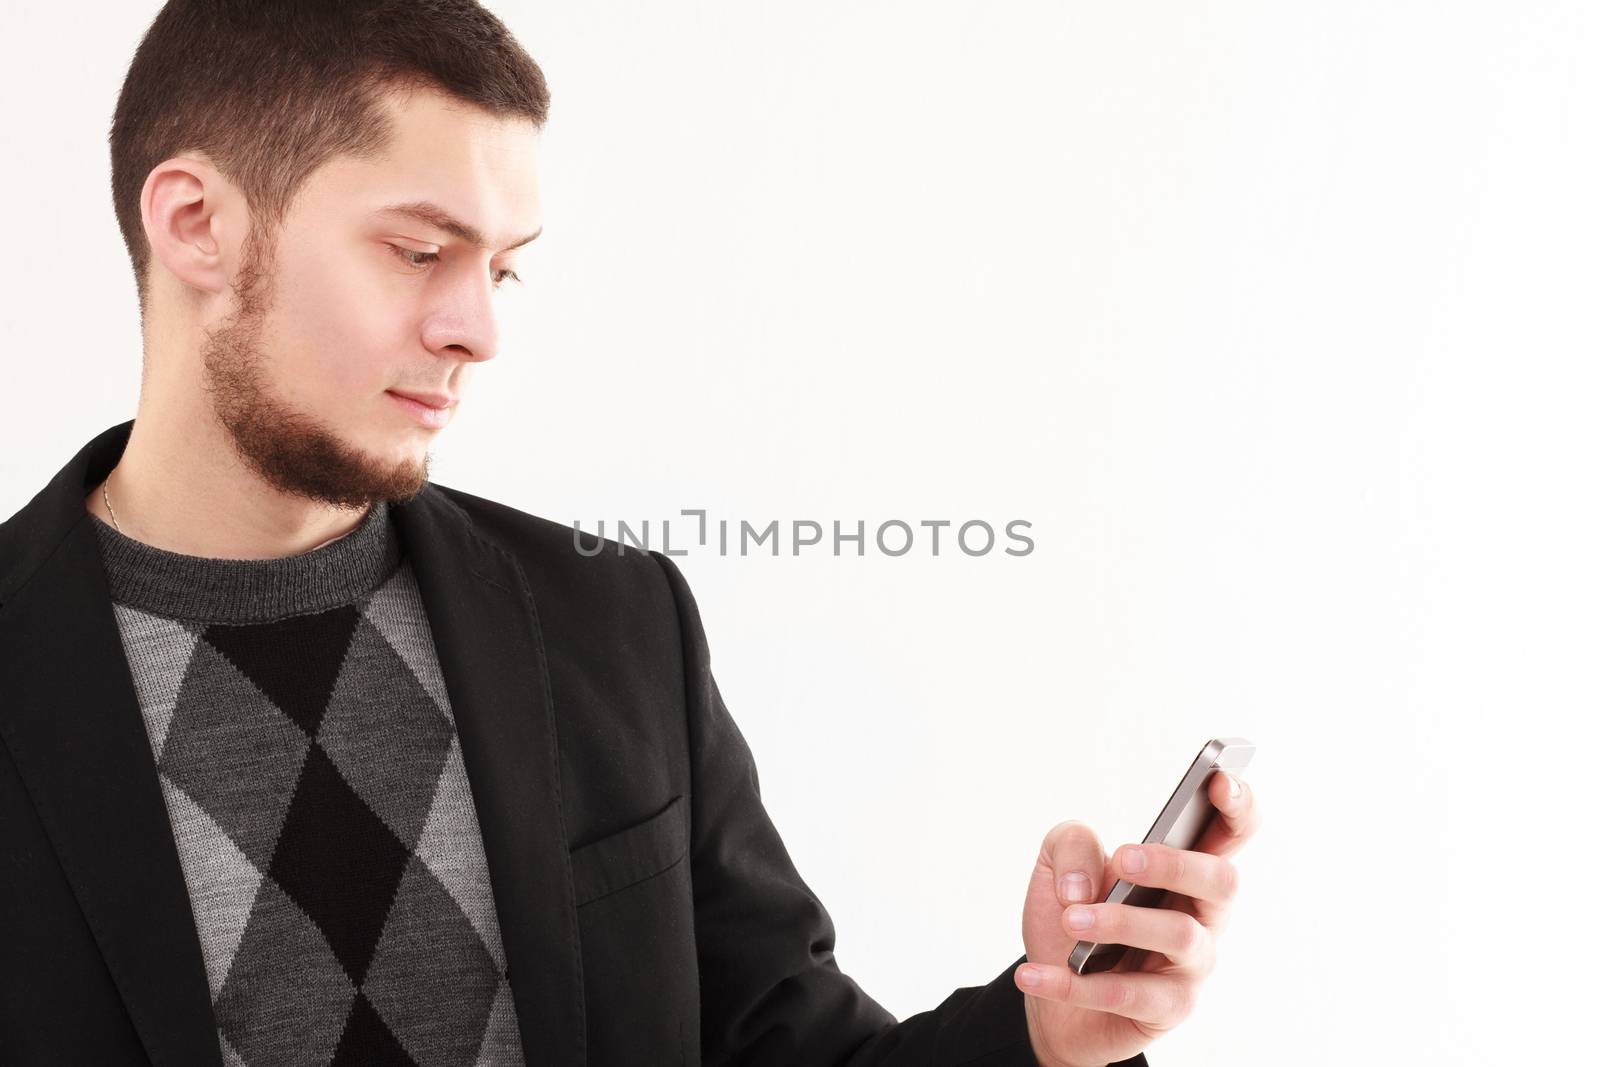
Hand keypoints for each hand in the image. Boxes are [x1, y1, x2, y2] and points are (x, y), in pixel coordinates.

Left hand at [1014, 770, 1259, 1066]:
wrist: (1051, 994)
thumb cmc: (1073, 916)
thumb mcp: (1057, 865)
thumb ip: (1071, 846)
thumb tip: (1086, 885)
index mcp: (1186, 868)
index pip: (1234, 830)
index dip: (1237, 804)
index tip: (1216, 780)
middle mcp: (1202, 913)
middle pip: (1221, 880)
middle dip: (1174, 864)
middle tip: (1124, 858)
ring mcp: (1192, 965)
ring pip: (1181, 936)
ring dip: (1121, 922)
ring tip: (1070, 919)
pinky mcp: (1168, 1009)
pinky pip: (1128, 996)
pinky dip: (1073, 985)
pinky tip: (1032, 974)